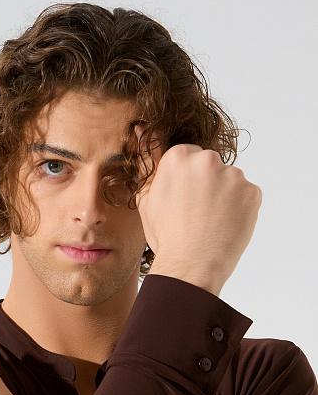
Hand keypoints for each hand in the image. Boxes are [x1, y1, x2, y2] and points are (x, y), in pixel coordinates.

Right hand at [135, 138, 261, 295]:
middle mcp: (208, 159)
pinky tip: (224, 225)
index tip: (181, 201)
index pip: (188, 158)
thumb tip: (142, 129)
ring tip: (210, 222)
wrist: (190, 266)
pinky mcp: (252, 192)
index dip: (184, 182)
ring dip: (223, 197)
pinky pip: (246, 196)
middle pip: (210, 166)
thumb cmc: (166, 235)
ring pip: (229, 181)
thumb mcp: (146, 197)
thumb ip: (148, 160)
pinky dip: (238, 209)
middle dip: (205, 185)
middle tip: (195, 214)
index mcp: (179, 157)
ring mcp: (233, 175)